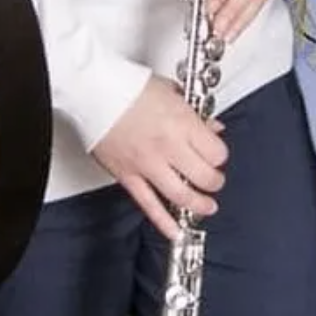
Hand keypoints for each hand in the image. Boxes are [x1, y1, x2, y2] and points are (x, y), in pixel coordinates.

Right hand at [92, 76, 227, 240]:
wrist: (95, 91)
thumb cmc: (128, 85)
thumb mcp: (171, 90)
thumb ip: (194, 112)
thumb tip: (211, 126)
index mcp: (181, 123)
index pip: (216, 152)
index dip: (220, 154)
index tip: (217, 153)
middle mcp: (168, 147)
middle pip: (205, 177)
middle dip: (214, 181)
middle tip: (214, 180)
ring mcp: (148, 165)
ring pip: (182, 196)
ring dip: (199, 205)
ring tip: (206, 206)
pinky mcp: (128, 176)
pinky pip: (149, 206)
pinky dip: (165, 222)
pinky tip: (175, 231)